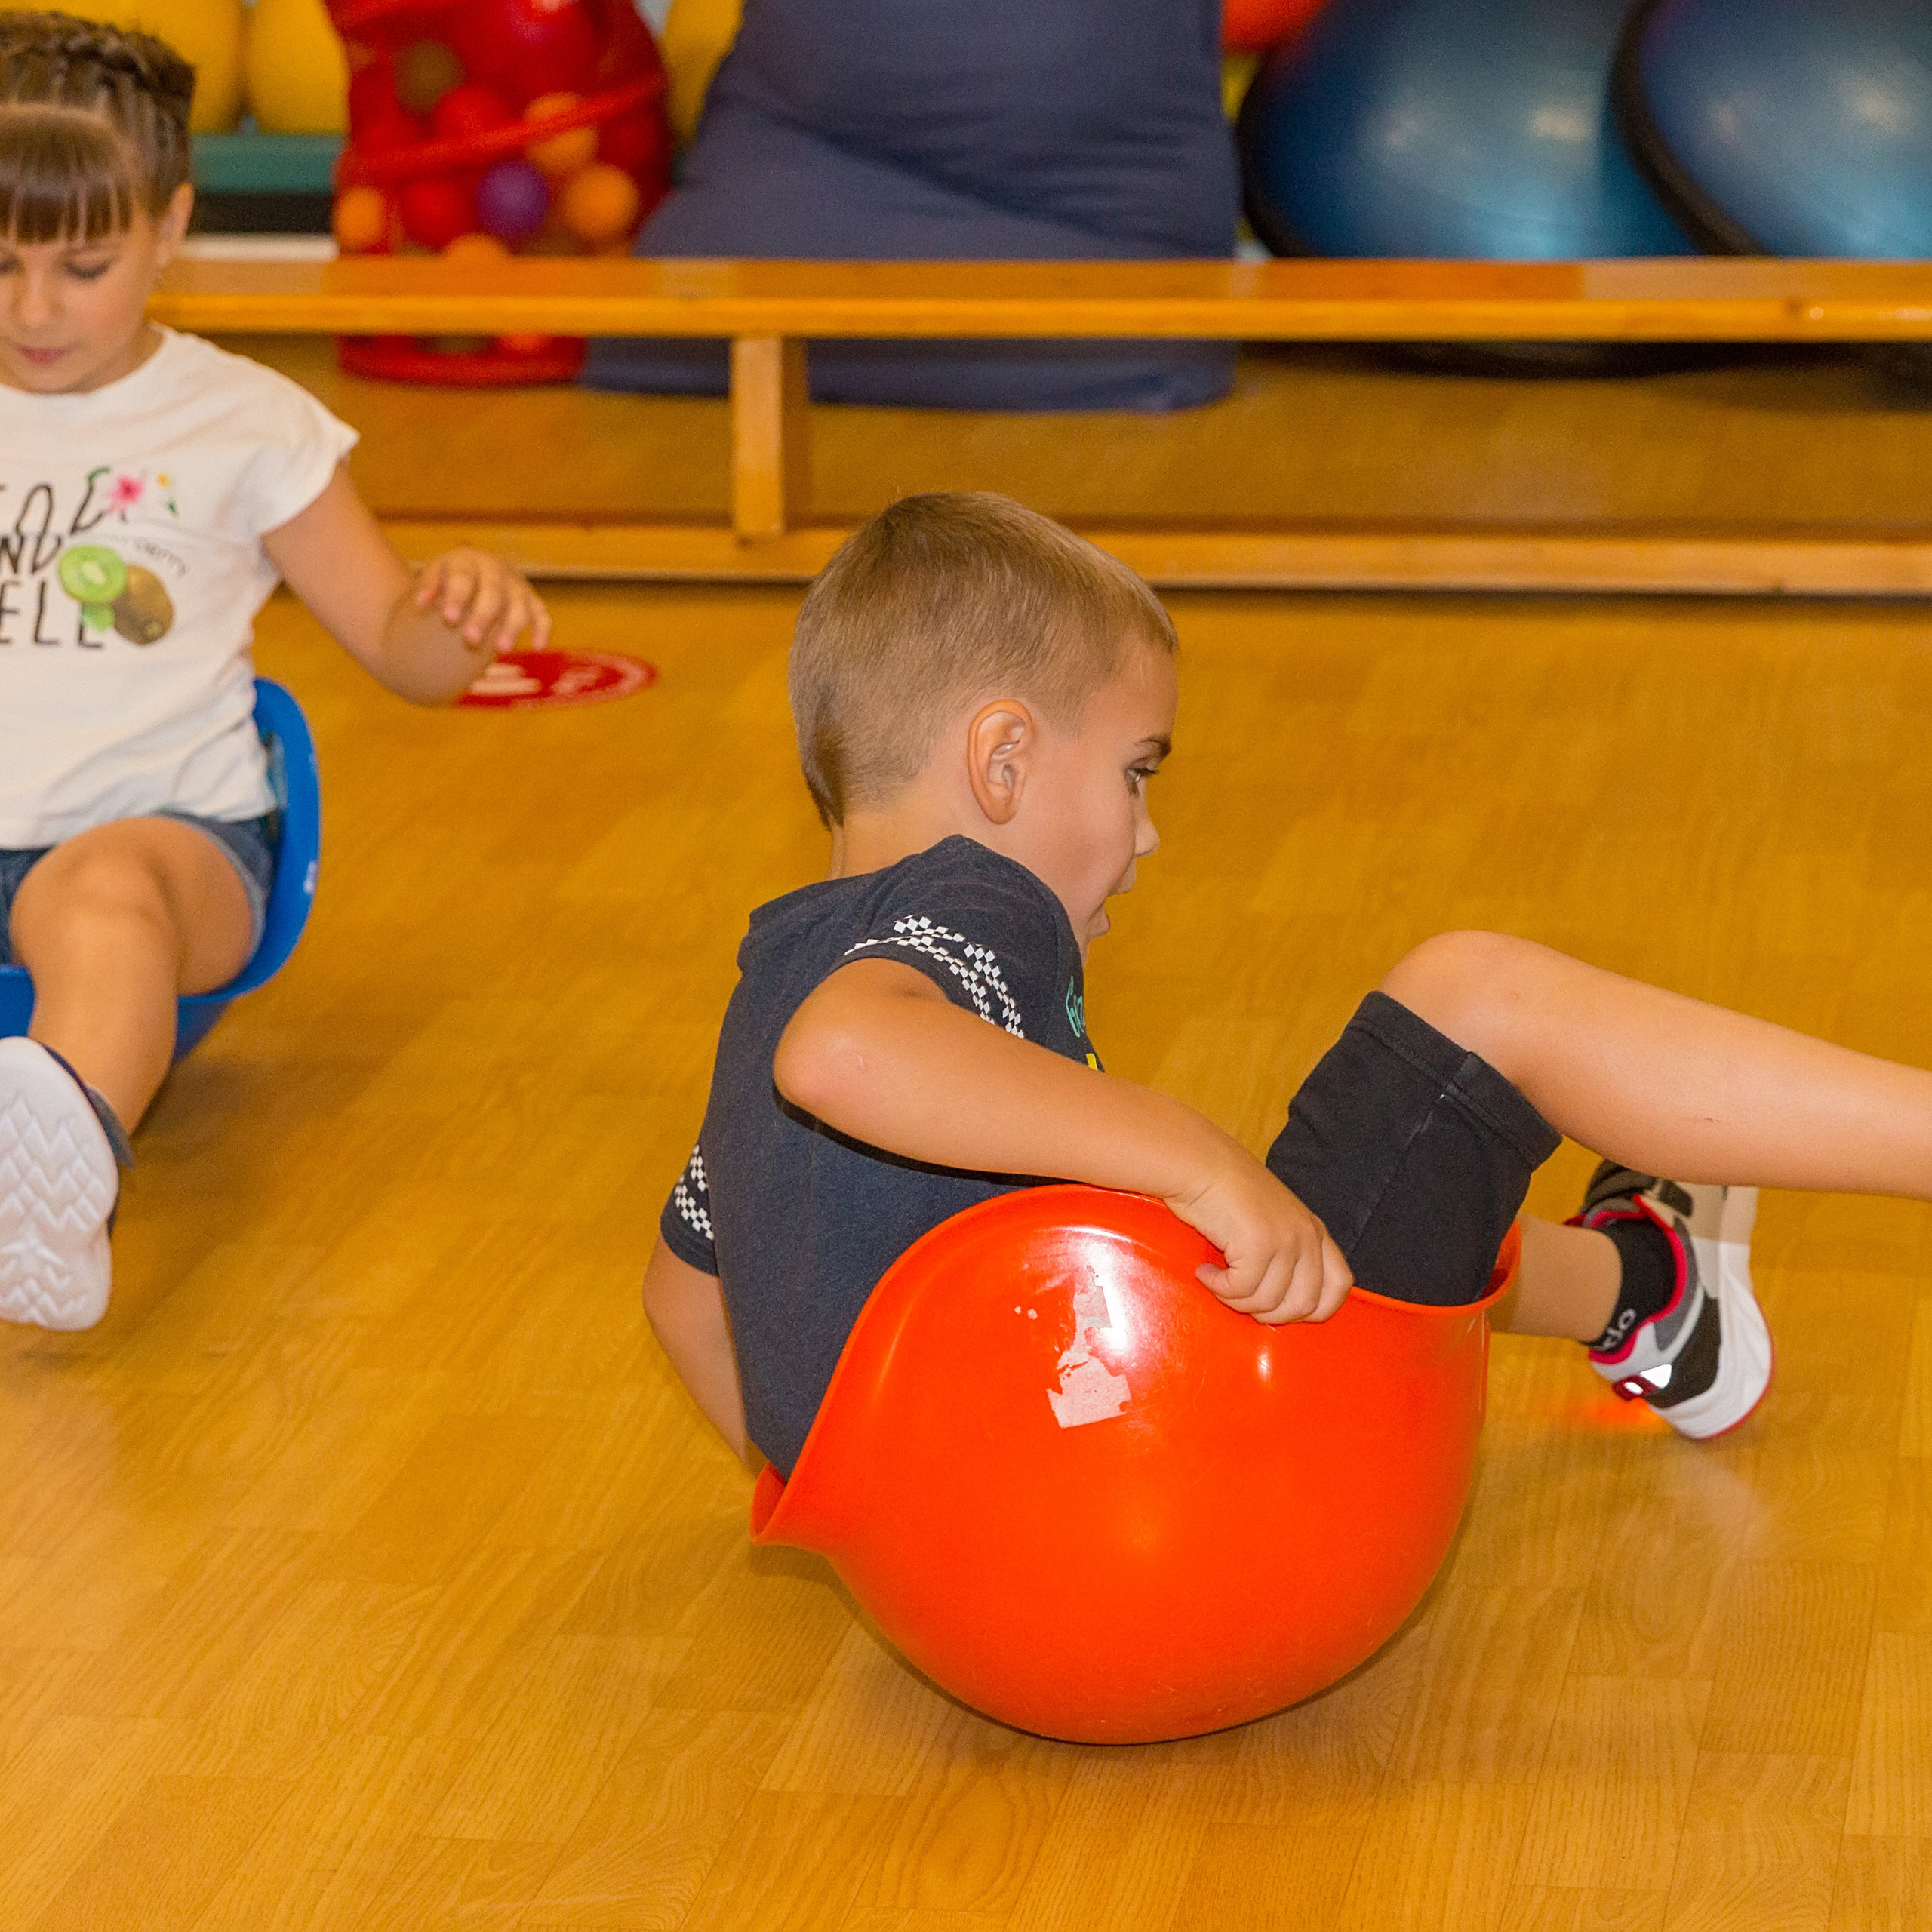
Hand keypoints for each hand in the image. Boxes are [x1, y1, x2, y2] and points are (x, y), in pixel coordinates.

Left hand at [413, 548, 551, 656]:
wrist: (472, 574)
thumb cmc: (446, 582)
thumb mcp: (433, 577)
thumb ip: (428, 587)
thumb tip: (422, 603)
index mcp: (467, 561)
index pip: (464, 576)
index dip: (458, 596)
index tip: (449, 618)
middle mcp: (495, 569)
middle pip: (493, 591)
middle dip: (483, 615)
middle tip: (471, 639)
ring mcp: (516, 584)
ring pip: (520, 603)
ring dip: (512, 626)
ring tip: (500, 649)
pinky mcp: (531, 599)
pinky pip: (541, 613)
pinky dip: (542, 628)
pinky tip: (538, 646)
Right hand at [1166, 1144, 1352, 1323]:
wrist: (1199, 1163)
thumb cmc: (1226, 1192)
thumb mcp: (1272, 1221)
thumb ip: (1288, 1254)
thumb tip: (1281, 1304)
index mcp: (1315, 1231)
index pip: (1339, 1286)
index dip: (1313, 1309)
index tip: (1279, 1307)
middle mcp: (1307, 1236)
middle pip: (1304, 1304)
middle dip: (1268, 1313)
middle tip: (1239, 1297)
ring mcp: (1286, 1240)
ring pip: (1268, 1302)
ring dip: (1236, 1299)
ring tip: (1217, 1279)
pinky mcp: (1259, 1244)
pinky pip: (1241, 1290)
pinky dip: (1218, 1288)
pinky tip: (1205, 1272)